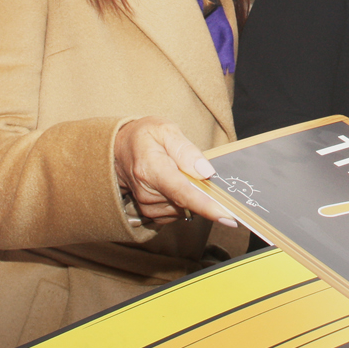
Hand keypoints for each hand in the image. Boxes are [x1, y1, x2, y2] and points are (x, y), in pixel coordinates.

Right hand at [113, 118, 239, 227]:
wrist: (120, 149)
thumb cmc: (144, 137)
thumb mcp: (165, 130)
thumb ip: (186, 150)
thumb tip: (206, 172)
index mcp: (151, 169)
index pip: (182, 193)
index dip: (206, 207)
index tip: (228, 217)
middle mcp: (147, 192)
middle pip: (188, 202)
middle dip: (202, 192)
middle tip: (198, 170)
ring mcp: (148, 206)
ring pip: (186, 208)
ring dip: (191, 194)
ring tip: (179, 172)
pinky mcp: (152, 213)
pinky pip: (179, 212)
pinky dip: (184, 200)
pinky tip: (176, 183)